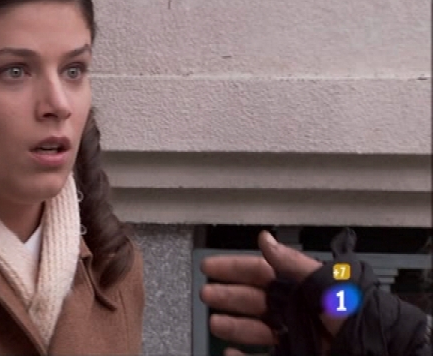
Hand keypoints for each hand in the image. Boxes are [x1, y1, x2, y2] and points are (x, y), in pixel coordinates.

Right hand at [199, 230, 345, 355]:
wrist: (379, 354)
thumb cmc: (357, 318)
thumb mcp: (326, 284)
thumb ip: (293, 264)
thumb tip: (265, 240)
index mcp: (301, 288)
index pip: (260, 272)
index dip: (234, 267)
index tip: (210, 266)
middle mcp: (295, 311)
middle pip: (253, 300)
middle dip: (227, 295)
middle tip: (207, 293)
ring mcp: (294, 337)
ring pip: (254, 328)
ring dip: (232, 324)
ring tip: (215, 322)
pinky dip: (241, 355)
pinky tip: (230, 351)